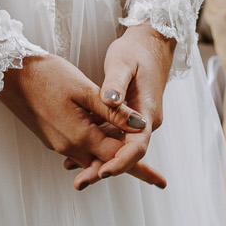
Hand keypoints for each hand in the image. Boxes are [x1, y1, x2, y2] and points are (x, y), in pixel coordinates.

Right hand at [0, 53, 166, 190]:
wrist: (7, 74)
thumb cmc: (46, 75)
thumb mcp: (85, 89)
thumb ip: (114, 111)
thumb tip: (141, 126)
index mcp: (80, 137)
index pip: (119, 158)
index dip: (142, 167)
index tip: (161, 181)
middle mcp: (69, 147)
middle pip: (108, 163)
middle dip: (132, 168)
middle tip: (158, 179)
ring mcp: (59, 145)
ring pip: (94, 157)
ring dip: (113, 158)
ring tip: (139, 164)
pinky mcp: (53, 138)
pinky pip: (81, 149)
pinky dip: (97, 149)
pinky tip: (107, 140)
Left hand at [80, 24, 175, 188]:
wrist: (152, 43)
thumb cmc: (137, 51)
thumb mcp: (123, 63)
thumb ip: (116, 84)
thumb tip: (110, 101)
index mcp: (148, 112)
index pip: (137, 146)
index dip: (120, 161)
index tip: (102, 171)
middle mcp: (146, 122)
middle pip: (126, 153)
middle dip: (104, 168)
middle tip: (81, 182)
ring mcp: (137, 121)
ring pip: (118, 147)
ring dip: (98, 160)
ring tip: (73, 173)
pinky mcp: (128, 118)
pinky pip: (113, 137)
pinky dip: (97, 146)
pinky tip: (76, 154)